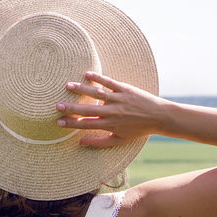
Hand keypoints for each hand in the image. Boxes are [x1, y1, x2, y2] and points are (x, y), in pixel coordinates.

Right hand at [55, 71, 170, 148]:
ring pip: (96, 94)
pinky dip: (98, 78)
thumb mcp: (119, 140)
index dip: (71, 123)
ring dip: (81, 89)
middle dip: (71, 108)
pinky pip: (109, 82)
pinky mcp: (125, 89)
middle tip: (57, 106)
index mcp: (110, 125)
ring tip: (67, 86)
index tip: (59, 122)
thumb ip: (99, 142)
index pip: (86, 124)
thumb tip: (80, 143)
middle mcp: (112, 112)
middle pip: (88, 109)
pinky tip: (87, 74)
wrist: (158, 117)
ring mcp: (118, 99)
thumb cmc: (138, 130)